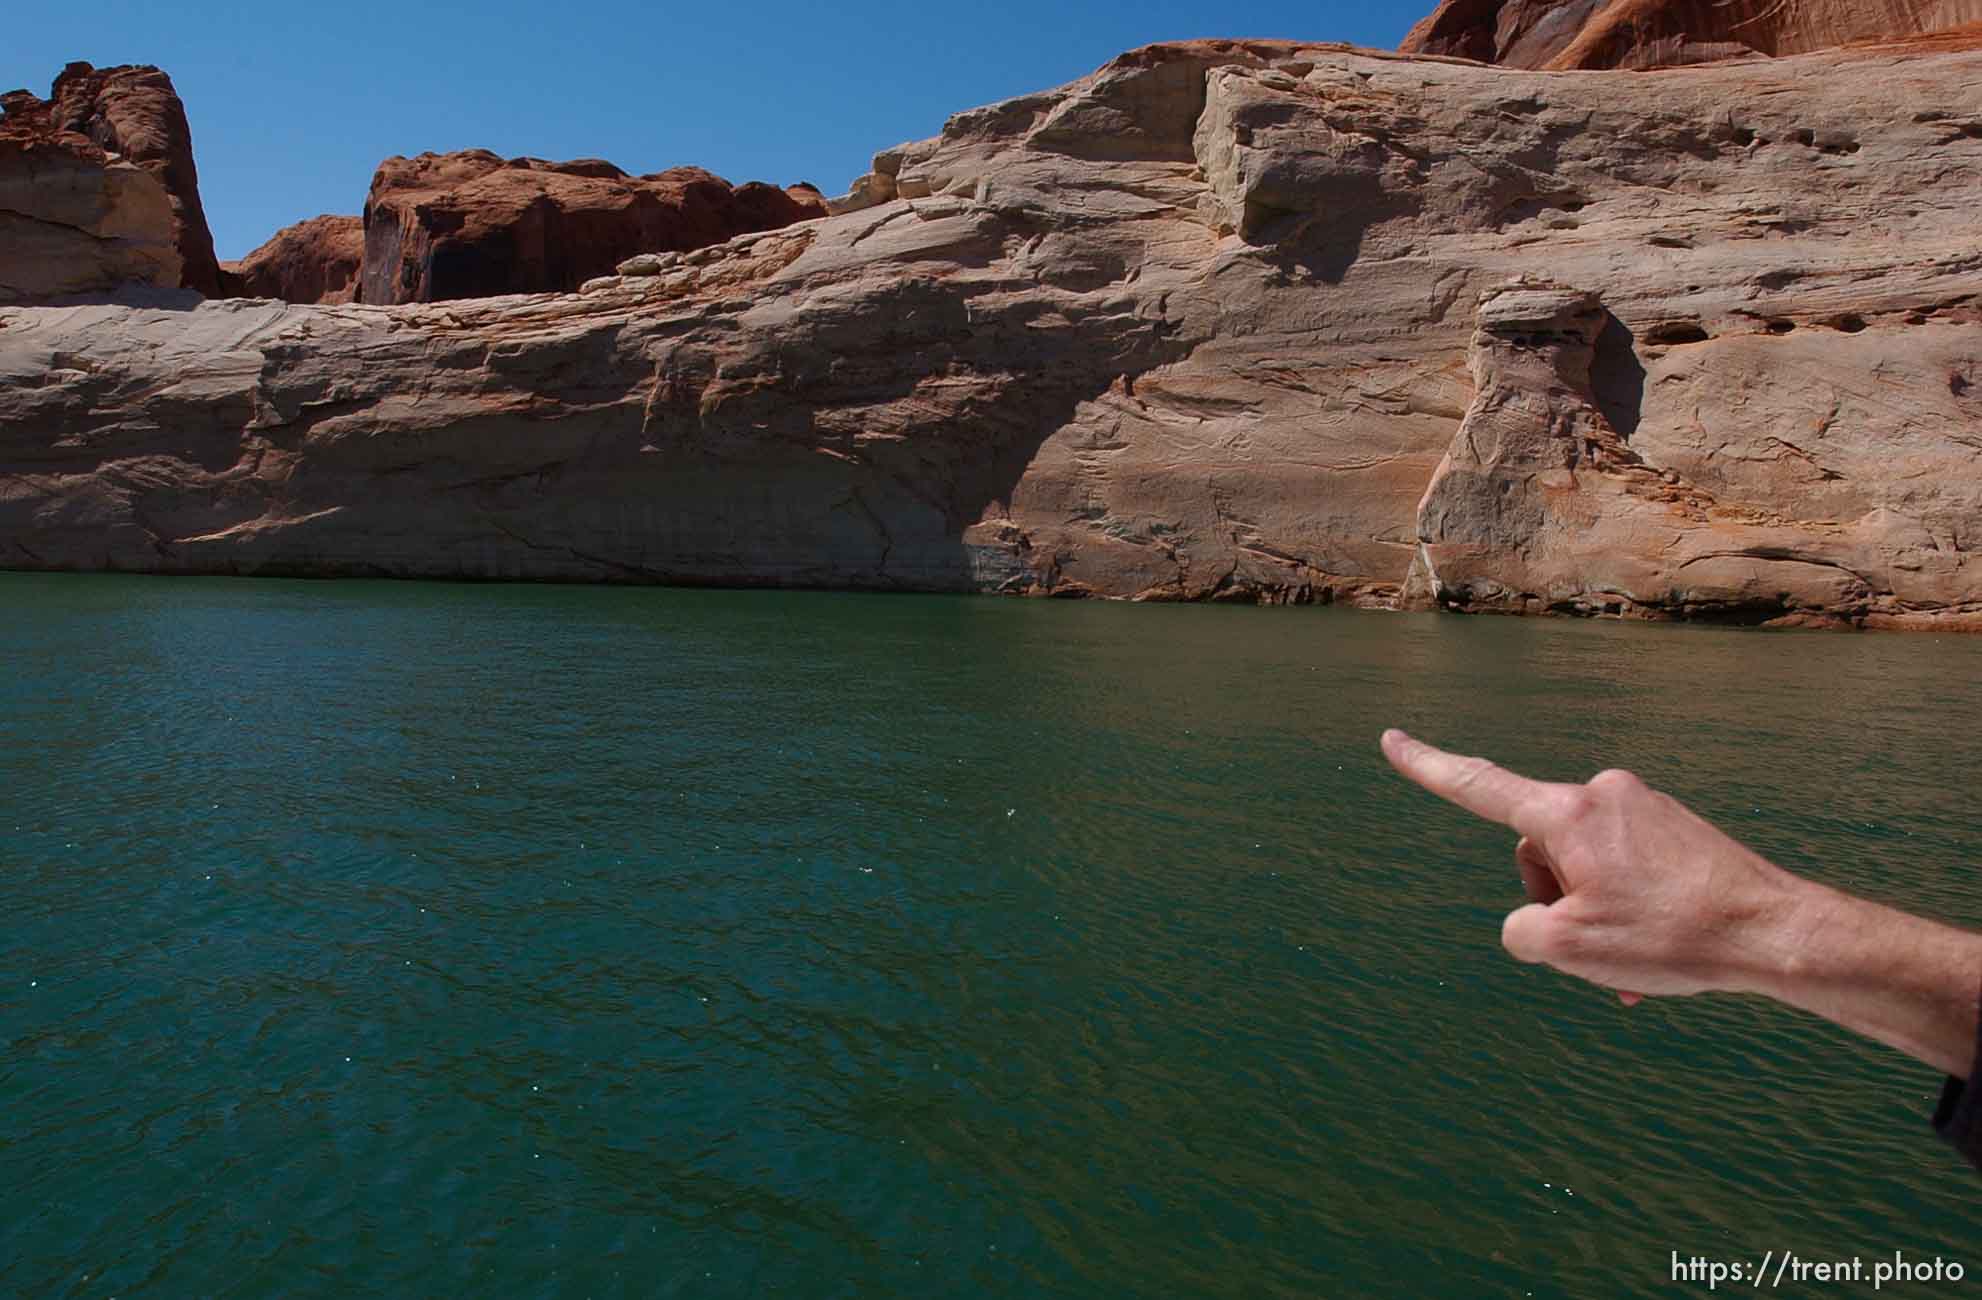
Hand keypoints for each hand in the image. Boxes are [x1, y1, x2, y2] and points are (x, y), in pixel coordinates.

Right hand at [1379, 729, 1810, 1002]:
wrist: (1777, 933)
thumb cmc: (1670, 936)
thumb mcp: (1566, 949)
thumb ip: (1521, 930)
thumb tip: (1537, 918)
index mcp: (1567, 813)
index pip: (1478, 785)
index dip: (1427, 766)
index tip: (1391, 740)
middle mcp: (1604, 794)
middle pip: (1539, 851)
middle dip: (1553, 901)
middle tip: (1597, 948)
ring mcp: (1645, 809)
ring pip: (1585, 867)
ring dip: (1594, 915)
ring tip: (1635, 959)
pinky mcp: (1678, 831)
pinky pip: (1627, 870)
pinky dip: (1628, 913)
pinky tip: (1659, 954)